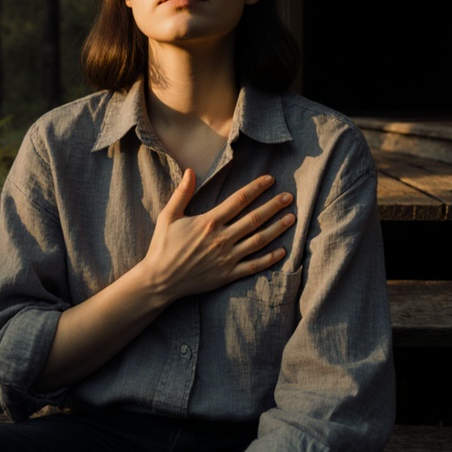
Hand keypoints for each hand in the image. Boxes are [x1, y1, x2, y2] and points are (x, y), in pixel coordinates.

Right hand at [140, 169, 294, 301]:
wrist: (160, 281)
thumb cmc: (163, 246)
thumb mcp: (168, 216)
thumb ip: (182, 193)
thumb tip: (190, 171)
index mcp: (209, 222)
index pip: (239, 200)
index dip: (256, 188)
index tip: (270, 180)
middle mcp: (222, 238)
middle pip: (254, 218)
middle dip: (274, 206)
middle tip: (289, 197)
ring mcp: (227, 258)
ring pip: (259, 241)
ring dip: (277, 229)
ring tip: (291, 218)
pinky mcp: (227, 275)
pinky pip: (253, 266)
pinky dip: (269, 259)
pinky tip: (282, 251)